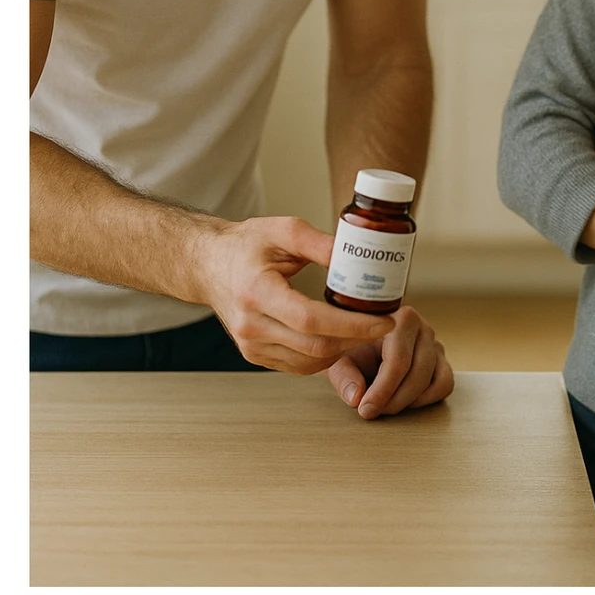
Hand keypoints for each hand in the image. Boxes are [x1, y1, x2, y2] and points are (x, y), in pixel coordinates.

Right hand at [198, 215, 394, 375]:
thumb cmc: (245, 244)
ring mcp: (251, 346)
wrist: (209, 264)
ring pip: (309, 362)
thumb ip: (320, 243)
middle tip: (385, 323)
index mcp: (256, 292)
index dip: (352, 325)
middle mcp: (251, 325)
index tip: (384, 319)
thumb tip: (357, 255)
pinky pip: (298, 364)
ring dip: (344, 350)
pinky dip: (325, 355)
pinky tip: (342, 337)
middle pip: (314, 346)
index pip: (311, 321)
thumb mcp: (283, 230)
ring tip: (367, 328)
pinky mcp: (255, 355)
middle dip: (357, 339)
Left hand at [324, 305, 454, 418]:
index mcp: (399, 319)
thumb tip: (356, 397)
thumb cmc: (352, 347)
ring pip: (434, 380)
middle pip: (418, 373)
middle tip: (372, 411)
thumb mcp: (339, 358)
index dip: (382, 390)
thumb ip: (344, 376)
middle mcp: (423, 328)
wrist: (363, 341)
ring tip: (385, 405)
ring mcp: (435, 344)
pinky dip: (428, 398)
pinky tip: (405, 400)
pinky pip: (445, 384)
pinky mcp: (441, 359)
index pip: (398, 360)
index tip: (365, 409)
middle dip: (394, 400)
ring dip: (410, 401)